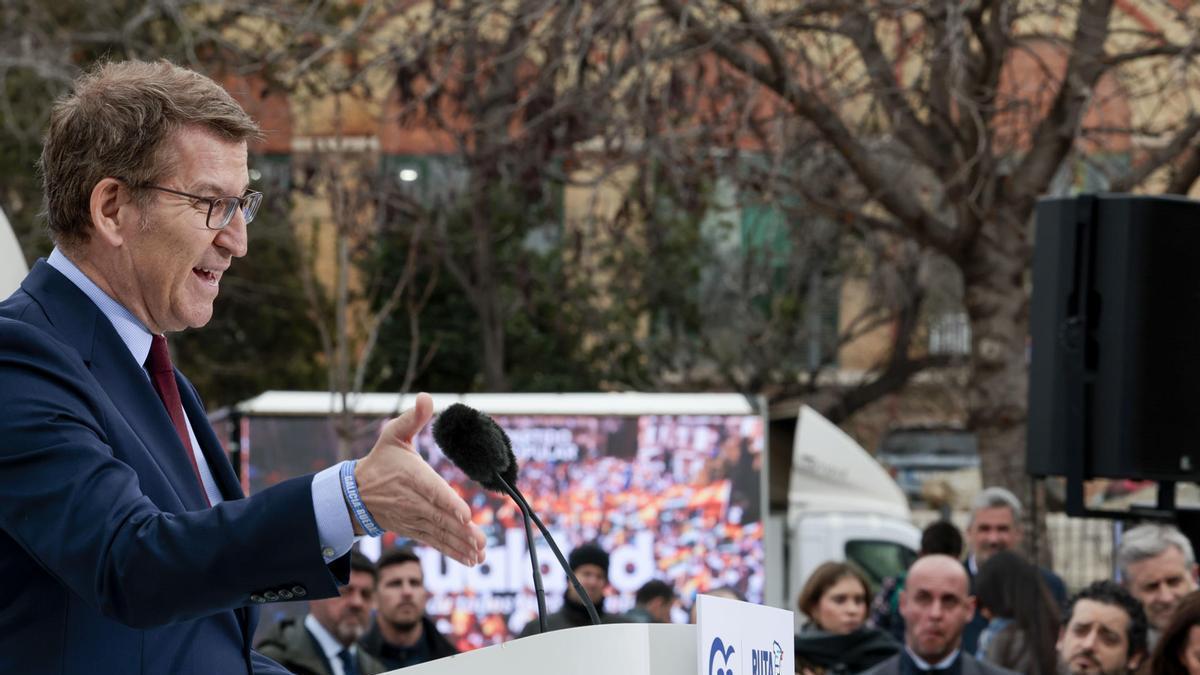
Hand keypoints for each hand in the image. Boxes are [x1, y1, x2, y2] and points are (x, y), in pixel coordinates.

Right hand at [354, 393, 486, 565]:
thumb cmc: (381, 461)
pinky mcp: (413, 530)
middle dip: (461, 531)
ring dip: (460, 545)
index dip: (448, 504)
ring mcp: (413, 518)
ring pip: (438, 533)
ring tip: (479, 554)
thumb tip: (426, 397)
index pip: (432, 491)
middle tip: (481, 541)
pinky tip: (470, 559)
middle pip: (439, 518)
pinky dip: (451, 552)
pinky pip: (434, 542)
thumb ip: (413, 418)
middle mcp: (412, 501)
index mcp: (411, 476)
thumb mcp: (393, 435)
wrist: (354, 493)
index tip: (466, 515)